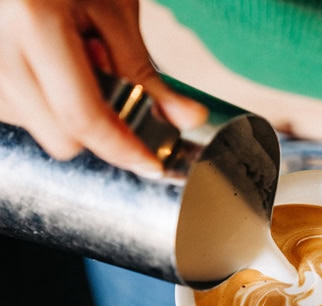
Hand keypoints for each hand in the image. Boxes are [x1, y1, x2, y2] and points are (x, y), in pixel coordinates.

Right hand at [0, 0, 205, 175]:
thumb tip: (186, 119)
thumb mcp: (116, 14)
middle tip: (110, 87)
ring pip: (41, 130)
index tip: (151, 162)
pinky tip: (54, 67)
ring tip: (75, 62)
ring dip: (71, 112)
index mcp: (34, 21)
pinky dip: (48, 102)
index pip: (82, 116)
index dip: (123, 148)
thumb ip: (148, 75)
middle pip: (61, 138)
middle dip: (98, 129)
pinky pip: (22, 112)